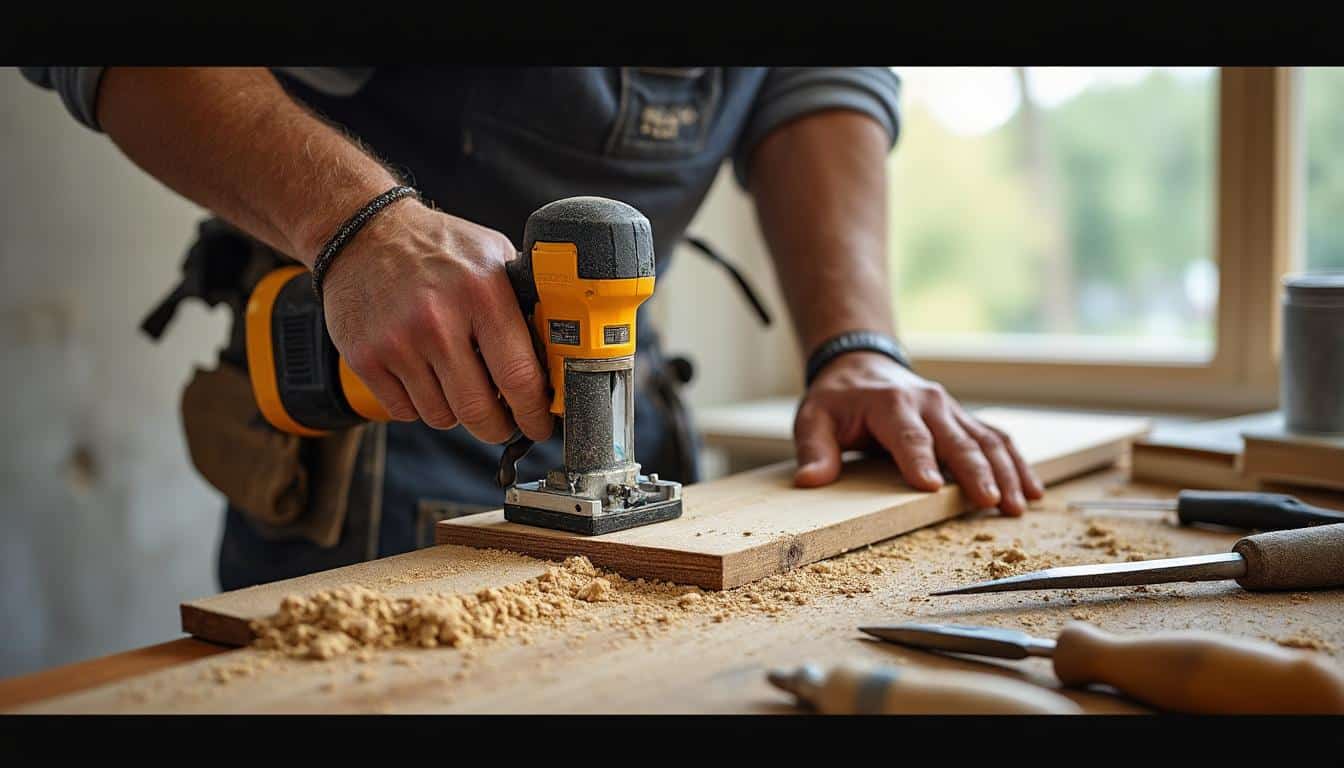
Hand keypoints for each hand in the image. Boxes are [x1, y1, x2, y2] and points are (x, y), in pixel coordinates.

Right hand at [320, 200, 552, 444]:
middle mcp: (438, 319)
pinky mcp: (365, 358)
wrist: (363, 233)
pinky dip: (419, 405)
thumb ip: (521, 302)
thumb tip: (554, 357)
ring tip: (458, 384)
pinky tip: (424, 376)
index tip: (539, 424)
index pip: (519, 376)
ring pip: (442, 416)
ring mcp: (398, 341)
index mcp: (482, 292)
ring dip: (456, 412)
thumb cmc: (436, 248)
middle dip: (498, 427)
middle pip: (478, 410)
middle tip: (504, 424)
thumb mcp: (492, 256)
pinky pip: (405, 412)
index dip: (534, 412)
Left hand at [793, 352, 1043, 515]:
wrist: (862, 365)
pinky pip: (996, 439)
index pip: (908, 436)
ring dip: (1006, 472)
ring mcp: (951, 411)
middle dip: (975, 472)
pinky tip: (1032, 490)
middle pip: (957, 440)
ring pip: (986, 440)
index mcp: (890, 403)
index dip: (920, 461)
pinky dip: (1017, 463)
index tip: (931, 488)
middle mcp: (928, 403)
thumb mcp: (813, 418)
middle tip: (990, 502)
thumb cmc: (838, 399)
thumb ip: (813, 450)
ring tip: (1017, 505)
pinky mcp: (963, 420)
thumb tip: (810, 482)